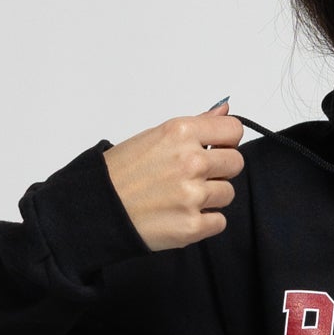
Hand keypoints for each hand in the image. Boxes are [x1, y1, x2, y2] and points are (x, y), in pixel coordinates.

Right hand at [104, 100, 245, 251]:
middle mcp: (190, 161)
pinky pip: (219, 221)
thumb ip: (196, 124)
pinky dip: (204, 221)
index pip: (234, 129)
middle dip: (220, 170)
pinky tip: (180, 214)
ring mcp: (192, 195)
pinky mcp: (191, 226)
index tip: (216, 149)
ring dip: (210, 197)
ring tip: (181, 196)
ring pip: (228, 193)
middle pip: (236, 163)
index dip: (227, 140)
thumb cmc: (121, 173)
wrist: (98, 208)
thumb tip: (224, 109)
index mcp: (181, 133)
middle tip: (193, 176)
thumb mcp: (156, 136)